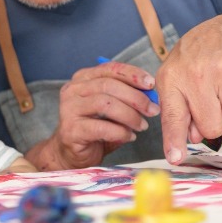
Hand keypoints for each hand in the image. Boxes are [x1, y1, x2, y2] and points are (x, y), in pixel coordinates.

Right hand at [29, 60, 160, 169]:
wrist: (71, 153)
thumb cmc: (95, 128)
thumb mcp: (112, 108)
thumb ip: (127, 98)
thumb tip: (152, 96)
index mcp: (83, 78)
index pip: (110, 68)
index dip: (133, 74)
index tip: (151, 84)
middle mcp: (73, 90)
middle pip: (108, 85)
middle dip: (135, 97)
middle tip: (153, 110)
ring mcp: (69, 109)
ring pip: (105, 103)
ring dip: (129, 115)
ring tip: (142, 125)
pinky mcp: (71, 130)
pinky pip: (101, 127)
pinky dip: (120, 132)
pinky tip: (129, 136)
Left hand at [156, 14, 221, 164]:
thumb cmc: (200, 59)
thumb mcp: (178, 80)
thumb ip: (180, 112)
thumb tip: (194, 138)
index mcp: (172, 78)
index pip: (173, 116)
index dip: (175, 140)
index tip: (175, 158)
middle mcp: (196, 73)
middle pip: (211, 128)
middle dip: (215, 122)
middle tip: (213, 102)